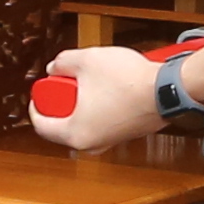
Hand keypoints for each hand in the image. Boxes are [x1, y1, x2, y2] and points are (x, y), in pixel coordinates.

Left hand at [32, 43, 164, 152]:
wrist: (167, 90)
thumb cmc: (129, 82)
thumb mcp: (86, 60)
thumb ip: (62, 62)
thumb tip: (54, 67)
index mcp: (74, 133)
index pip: (41, 126)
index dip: (36, 106)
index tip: (39, 94)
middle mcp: (91, 144)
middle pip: (62, 125)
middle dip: (61, 102)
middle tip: (66, 83)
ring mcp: (109, 141)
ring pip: (83, 123)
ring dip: (81, 104)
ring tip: (90, 82)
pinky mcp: (124, 135)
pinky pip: (101, 122)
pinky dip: (98, 108)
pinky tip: (107, 88)